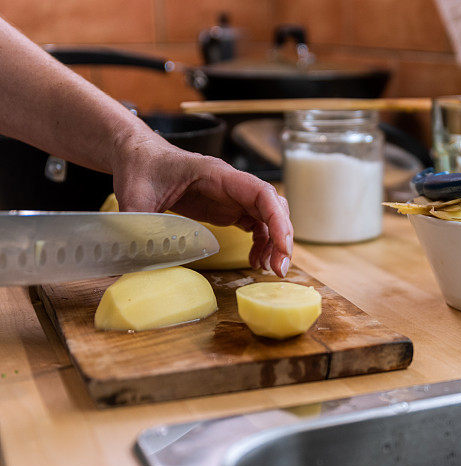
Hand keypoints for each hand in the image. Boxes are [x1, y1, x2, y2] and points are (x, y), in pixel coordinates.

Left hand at [111, 134, 292, 275]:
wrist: (139, 157)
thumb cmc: (140, 168)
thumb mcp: (134, 196)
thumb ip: (139, 224)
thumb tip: (136, 259)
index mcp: (218, 175)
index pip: (261, 193)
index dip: (277, 219)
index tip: (281, 247)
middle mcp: (233, 185)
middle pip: (273, 207)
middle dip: (282, 237)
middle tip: (278, 268)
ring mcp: (233, 197)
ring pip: (269, 218)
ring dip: (275, 243)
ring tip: (269, 269)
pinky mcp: (228, 208)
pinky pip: (256, 225)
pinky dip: (262, 244)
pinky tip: (255, 261)